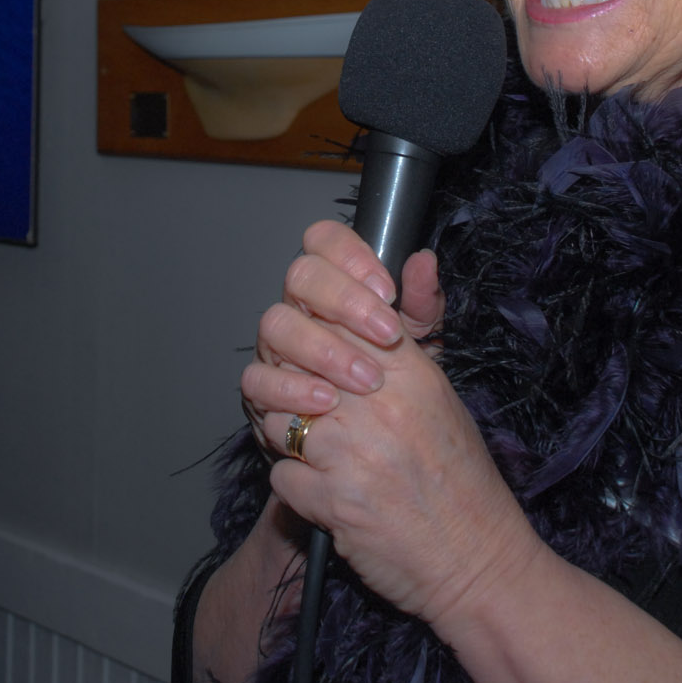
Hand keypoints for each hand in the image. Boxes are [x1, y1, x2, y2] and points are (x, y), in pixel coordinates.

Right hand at [242, 221, 445, 451]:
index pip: (324, 241)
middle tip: (388, 336)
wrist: (376, 441)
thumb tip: (424, 263)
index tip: (387, 289)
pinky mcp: (260, 390)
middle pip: (300, 276)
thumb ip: (422, 304)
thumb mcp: (419, 342)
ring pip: (276, 324)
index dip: (351, 256)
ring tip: (367, 379)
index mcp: (333, 286)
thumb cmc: (392, 380)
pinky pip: (257, 379)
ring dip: (325, 351)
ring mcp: (274, 347)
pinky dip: (292, 389)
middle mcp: (298, 308)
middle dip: (346, 302)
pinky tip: (327, 401)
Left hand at [258, 307, 537, 626]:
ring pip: (275, 418)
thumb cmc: (460, 478)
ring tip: (323, 453)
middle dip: (291, 385)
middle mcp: (378, 403)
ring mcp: (351, 452)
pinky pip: (280, 476)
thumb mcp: (444, 391)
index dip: (314, 332)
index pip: (333, 316)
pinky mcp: (330, 502)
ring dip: (290, 437)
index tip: (321, 356)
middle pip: (291, 362)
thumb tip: (418, 259)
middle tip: (312, 407)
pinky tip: (326, 491)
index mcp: (408, 372)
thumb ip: (419, 327)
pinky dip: (297, 487)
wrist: (476, 560)